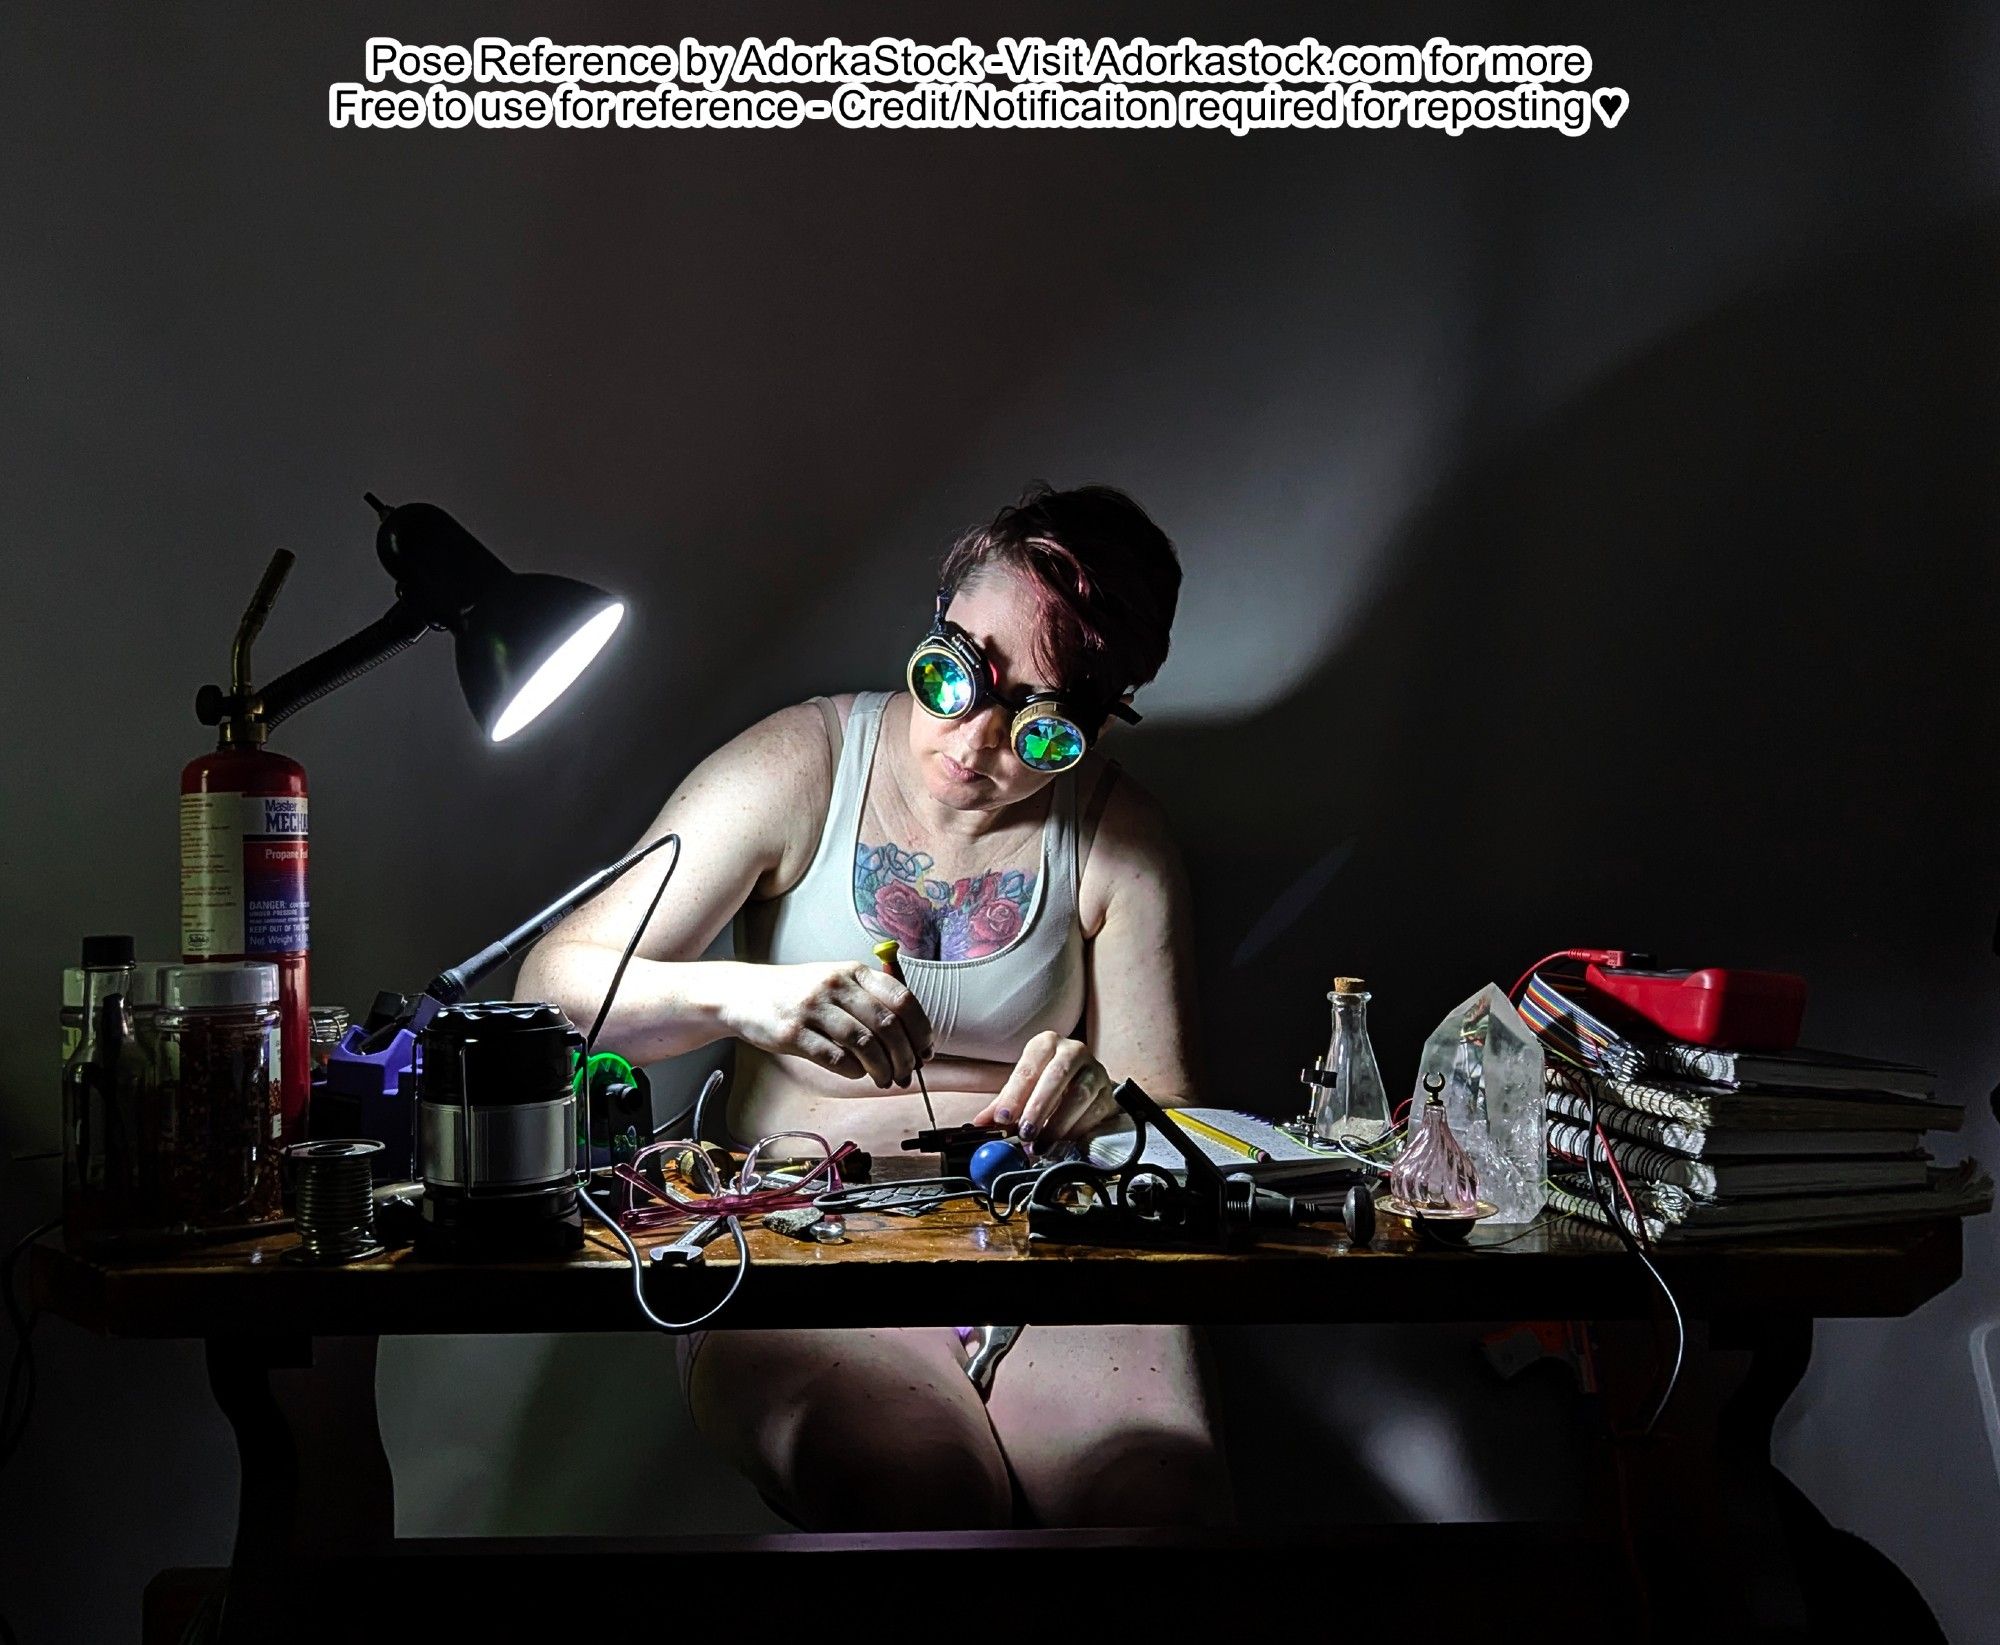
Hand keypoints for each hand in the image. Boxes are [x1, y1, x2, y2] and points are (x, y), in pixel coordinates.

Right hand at [724, 962, 932, 1088]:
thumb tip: (913, 1032)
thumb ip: (871, 997)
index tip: (925, 1049)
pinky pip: (835, 1058)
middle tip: (908, 1072)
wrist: (745, 994)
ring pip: (864, 1044)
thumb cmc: (798, 992)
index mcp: (852, 971)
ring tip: (886, 1079)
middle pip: (887, 1024)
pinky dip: (853, 1071)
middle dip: (905, 1055)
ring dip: (882, 1068)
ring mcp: (812, 1009)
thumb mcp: (835, 980)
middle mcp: (834, 985)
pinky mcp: (792, 1034)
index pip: (901, 998)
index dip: (920, 1028)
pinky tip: (856, 1073)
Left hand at [973, 1032, 1116, 1150]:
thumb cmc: (1048, 1084)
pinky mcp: (1108, 1091)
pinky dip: (1077, 1129)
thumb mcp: (1023, 1089)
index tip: (1003, 1119)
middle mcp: (1073, 1051)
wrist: (1086, 1082)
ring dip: (1058, 1124)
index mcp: (1046, 1044)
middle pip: (1057, 1076)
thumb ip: (1002, 1106)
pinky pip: (1095, 1111)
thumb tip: (980, 1124)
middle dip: (1038, 1108)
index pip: (1028, 1068)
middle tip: (1025, 1134)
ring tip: (1041, 1144)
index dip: (1014, 1095)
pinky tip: (1063, 1141)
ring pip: (1080, 1094)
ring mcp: (1094, 1069)